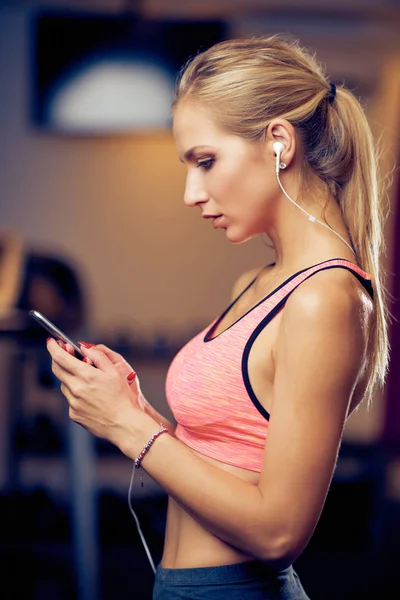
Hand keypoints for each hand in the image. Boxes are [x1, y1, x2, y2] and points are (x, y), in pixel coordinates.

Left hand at [47, 339, 154, 453]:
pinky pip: (70, 399)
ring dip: (70, 377)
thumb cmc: (122, 398)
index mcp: (86, 376)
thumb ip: (98, 356)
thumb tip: (84, 347)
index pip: (60, 358)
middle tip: (64, 352)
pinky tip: (90, 396)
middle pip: (57, 369)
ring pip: (64, 384)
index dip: (53, 347)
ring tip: (86, 378)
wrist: (123, 425)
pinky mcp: (74, 414)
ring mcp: (73, 403)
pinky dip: (76, 393)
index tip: (52, 342)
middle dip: (58, 359)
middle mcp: (76, 389)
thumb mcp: (114, 372)